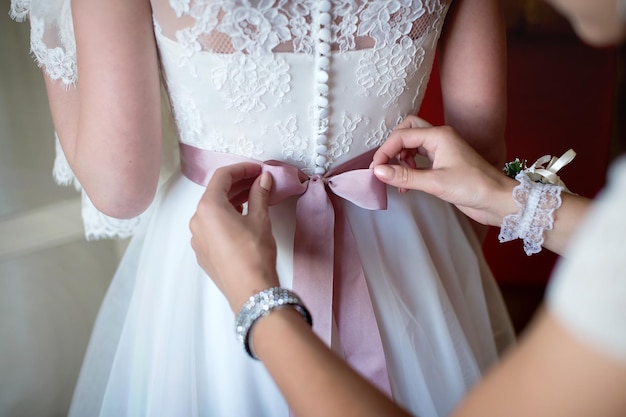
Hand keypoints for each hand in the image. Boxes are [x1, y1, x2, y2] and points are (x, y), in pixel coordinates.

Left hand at [190, 163, 279, 311]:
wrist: (250, 291)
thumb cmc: (254, 254)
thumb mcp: (260, 218)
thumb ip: (260, 194)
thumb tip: (263, 179)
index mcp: (208, 207)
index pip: (222, 177)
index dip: (242, 168)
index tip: (258, 169)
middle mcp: (197, 221)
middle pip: (216, 193)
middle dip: (238, 184)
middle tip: (259, 181)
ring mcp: (198, 238)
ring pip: (214, 211)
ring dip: (233, 200)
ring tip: (254, 197)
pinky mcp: (203, 252)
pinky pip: (212, 227)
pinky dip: (227, 217)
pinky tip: (244, 219)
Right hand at [371, 116, 517, 226]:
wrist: (498, 201)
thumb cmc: (474, 187)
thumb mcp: (435, 183)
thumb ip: (405, 176)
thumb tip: (378, 171)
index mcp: (439, 135)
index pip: (402, 136)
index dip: (385, 151)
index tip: (375, 169)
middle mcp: (440, 138)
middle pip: (407, 130)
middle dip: (393, 146)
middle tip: (385, 166)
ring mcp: (443, 149)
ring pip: (413, 143)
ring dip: (400, 157)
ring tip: (397, 177)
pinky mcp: (444, 162)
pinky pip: (420, 157)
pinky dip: (409, 166)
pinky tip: (407, 183)